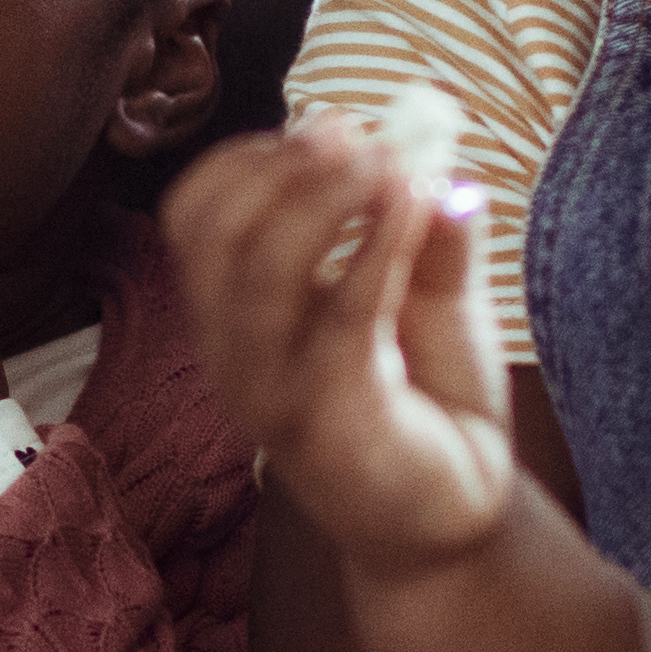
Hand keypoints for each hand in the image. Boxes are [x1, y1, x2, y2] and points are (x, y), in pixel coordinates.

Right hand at [163, 121, 519, 574]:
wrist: (455, 527)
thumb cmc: (430, 411)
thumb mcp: (435, 303)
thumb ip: (433, 238)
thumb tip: (440, 164)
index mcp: (239, 317)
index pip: (195, 218)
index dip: (252, 158)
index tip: (332, 125)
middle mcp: (236, 354)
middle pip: (212, 235)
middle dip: (280, 168)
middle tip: (358, 135)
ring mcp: (273, 393)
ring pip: (256, 273)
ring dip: (321, 198)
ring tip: (390, 164)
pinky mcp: (326, 424)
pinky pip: (336, 321)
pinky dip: (374, 248)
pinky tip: (416, 204)